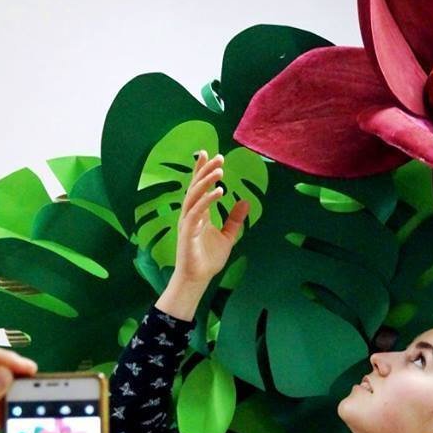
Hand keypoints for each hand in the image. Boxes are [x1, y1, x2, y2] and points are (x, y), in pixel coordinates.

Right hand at [175, 150, 250, 284]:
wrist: (197, 279)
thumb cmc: (208, 259)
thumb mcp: (227, 237)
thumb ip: (234, 220)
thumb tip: (245, 202)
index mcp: (199, 213)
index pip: (199, 187)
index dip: (202, 170)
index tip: (208, 153)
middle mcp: (191, 214)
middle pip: (196, 186)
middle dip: (205, 170)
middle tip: (219, 157)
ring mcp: (188, 221)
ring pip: (195, 195)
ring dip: (206, 181)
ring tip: (219, 170)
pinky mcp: (187, 231)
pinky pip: (196, 211)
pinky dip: (207, 200)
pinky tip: (218, 191)